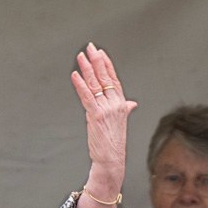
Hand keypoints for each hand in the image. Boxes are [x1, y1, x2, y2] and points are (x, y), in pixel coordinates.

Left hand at [71, 43, 135, 207]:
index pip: (114, 80)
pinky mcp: (96, 116)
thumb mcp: (120, 123)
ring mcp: (106, 110)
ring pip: (95, 85)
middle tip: (89, 47)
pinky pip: (87, 97)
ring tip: (80, 56)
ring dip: (87, 69)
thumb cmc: (114, 144)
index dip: (106, 65)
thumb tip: (131, 103)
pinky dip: (80, 85)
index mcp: (122, 105)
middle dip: (96, 61)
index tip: (100, 53)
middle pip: (105, 78)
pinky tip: (75, 75)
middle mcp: (116, 105)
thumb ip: (125, 109)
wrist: (111, 161)